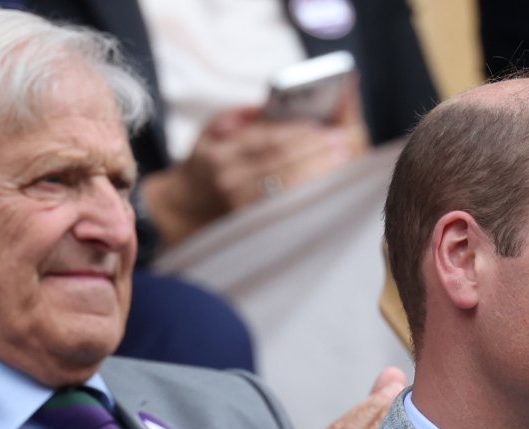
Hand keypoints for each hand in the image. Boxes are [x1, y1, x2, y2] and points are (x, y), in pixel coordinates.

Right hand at [140, 77, 369, 246]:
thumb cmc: (206, 160)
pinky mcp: (253, 222)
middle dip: (315, 149)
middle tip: (341, 140)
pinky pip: (287, 204)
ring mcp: (241, 204)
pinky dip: (309, 189)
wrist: (186, 205)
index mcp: (220, 154)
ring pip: (288, 184)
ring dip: (318, 169)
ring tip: (341, 157)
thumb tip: (270, 106)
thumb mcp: (211, 130)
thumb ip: (238, 115)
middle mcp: (229, 180)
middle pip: (281, 161)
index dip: (297, 132)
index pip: (266, 140)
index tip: (322, 126)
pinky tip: (326, 180)